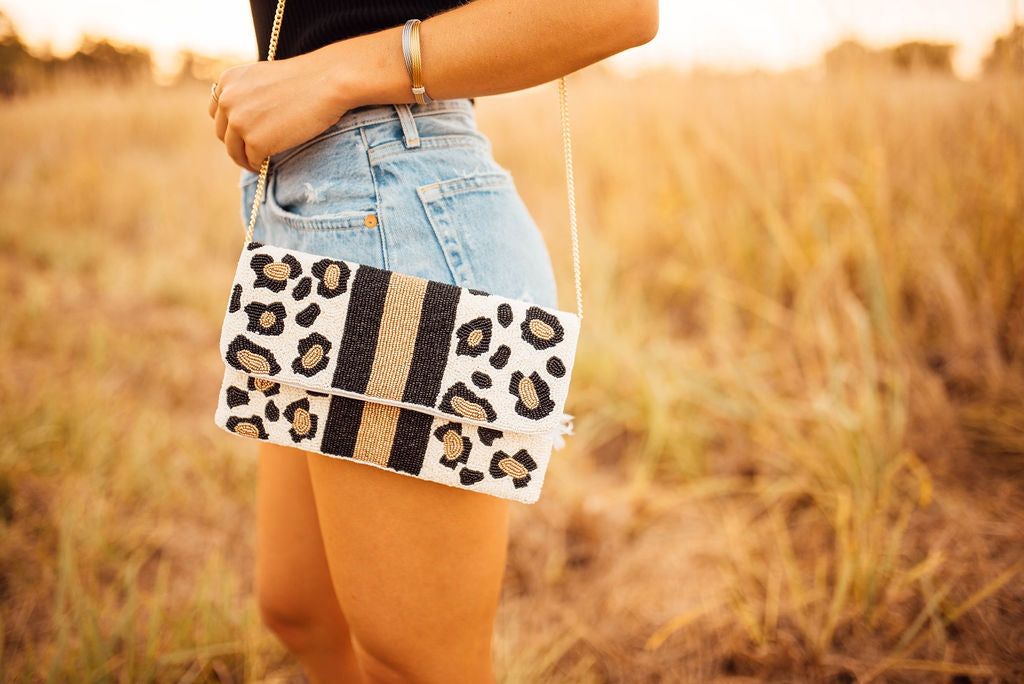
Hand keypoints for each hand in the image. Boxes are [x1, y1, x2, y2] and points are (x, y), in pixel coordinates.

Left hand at [208, 52, 349, 171]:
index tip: (240, 133)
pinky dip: (260, 165)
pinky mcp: (255, 142)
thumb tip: (245, 122)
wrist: (327, 83)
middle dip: (236, 143)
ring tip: (258, 162)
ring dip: (245, 159)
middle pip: (222, 133)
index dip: (228, 125)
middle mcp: (227, 100)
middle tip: (251, 152)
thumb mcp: (265, 79)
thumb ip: (249, 95)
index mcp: (228, 80)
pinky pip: (252, 161)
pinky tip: (269, 165)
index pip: (217, 111)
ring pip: (234, 151)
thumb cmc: (306, 79)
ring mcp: (239, 122)